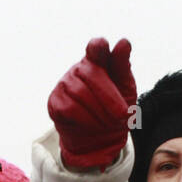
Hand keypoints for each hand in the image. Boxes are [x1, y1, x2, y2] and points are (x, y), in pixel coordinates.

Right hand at [48, 37, 135, 170]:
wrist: (101, 139)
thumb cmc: (115, 109)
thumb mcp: (126, 89)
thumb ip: (122, 66)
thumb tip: (123, 42)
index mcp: (99, 61)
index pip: (96, 47)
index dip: (98, 47)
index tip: (102, 47)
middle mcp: (79, 69)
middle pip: (92, 74)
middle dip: (110, 98)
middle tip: (123, 115)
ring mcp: (65, 84)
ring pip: (81, 93)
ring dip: (100, 112)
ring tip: (108, 122)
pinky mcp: (55, 101)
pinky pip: (70, 108)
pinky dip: (86, 119)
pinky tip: (93, 124)